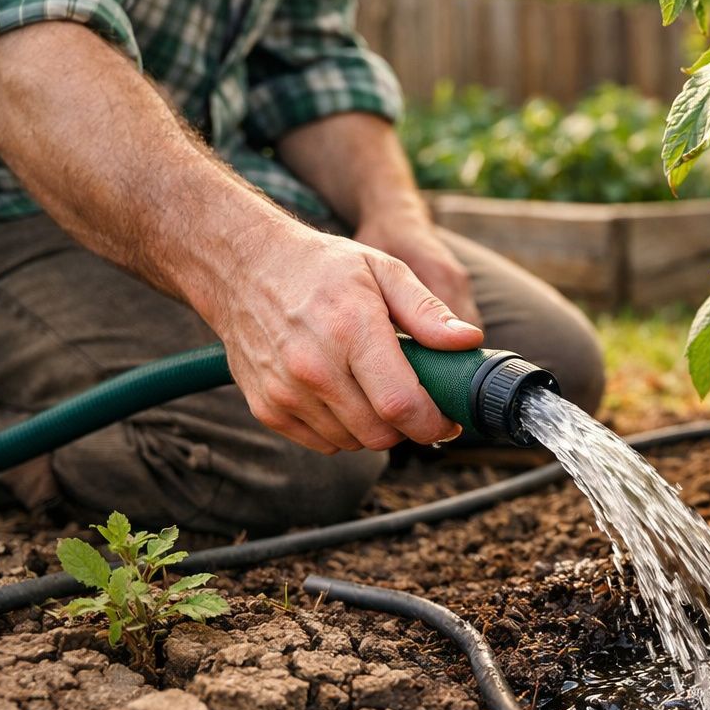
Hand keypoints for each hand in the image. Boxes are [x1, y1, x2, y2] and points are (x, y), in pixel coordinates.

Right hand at [196, 221, 484, 454]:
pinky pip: (322, 443)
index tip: (448, 420)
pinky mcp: (266, 407)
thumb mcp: (383, 270)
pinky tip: (343, 396)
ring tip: (374, 391)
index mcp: (350, 329)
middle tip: (415, 404)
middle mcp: (313, 366)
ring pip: (352, 442)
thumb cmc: (322, 267)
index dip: (433, 423)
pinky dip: (341, 430)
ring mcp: (285, 391)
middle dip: (407, 427)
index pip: (401, 404)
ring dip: (374, 428)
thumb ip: (428, 311)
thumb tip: (468, 341)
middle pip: (379, 434)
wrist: (242, 266)